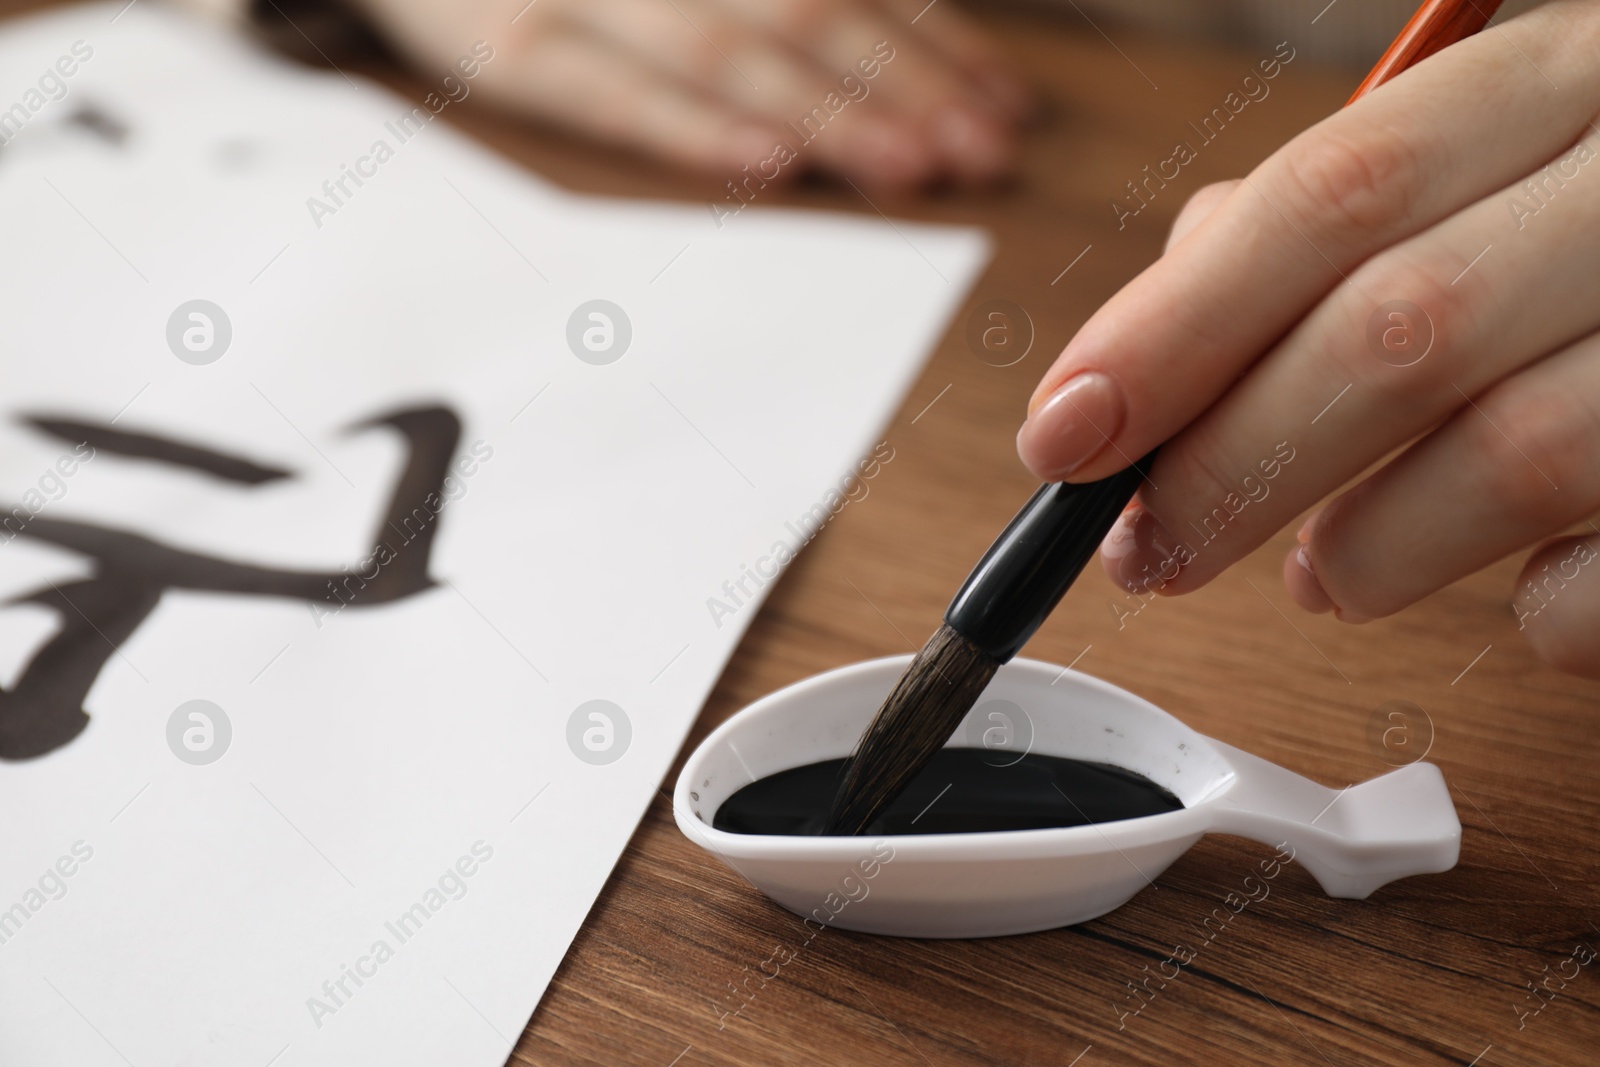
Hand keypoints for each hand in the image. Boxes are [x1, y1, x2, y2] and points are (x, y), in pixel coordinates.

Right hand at [351, 0, 1027, 186]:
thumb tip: (899, 27)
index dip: (937, 38)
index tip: (1005, 100)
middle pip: (804, 10)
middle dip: (905, 86)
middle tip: (984, 153)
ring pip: (726, 51)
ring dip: (827, 113)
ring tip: (914, 169)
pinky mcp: (507, 45)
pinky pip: (608, 93)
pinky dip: (691, 128)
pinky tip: (767, 163)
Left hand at [1015, 1, 1599, 677]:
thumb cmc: (1594, 234)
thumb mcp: (1484, 164)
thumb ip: (1324, 229)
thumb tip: (1144, 345)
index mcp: (1562, 83)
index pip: (1332, 194)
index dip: (1173, 329)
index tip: (1065, 437)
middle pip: (1396, 332)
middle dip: (1232, 467)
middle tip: (1152, 551)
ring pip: (1511, 457)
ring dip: (1365, 553)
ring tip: (1325, 576)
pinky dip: (1527, 614)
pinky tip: (1505, 590)